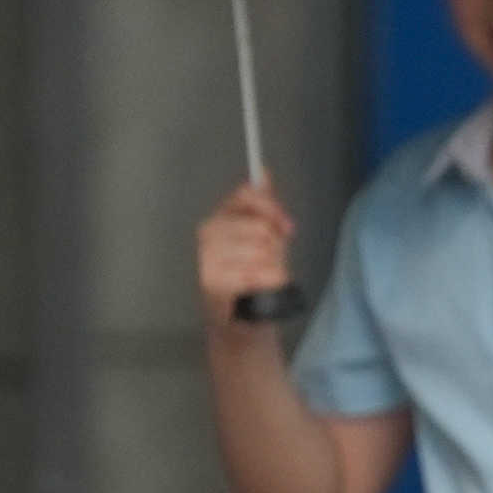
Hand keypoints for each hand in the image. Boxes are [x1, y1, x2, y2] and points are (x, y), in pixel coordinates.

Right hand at [197, 178, 293, 333]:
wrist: (244, 320)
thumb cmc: (256, 276)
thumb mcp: (267, 237)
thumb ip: (266, 206)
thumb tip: (263, 173)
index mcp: (220, 217)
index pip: (246, 195)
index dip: (271, 210)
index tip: (286, 227)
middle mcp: (208, 232)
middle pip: (259, 227)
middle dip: (274, 247)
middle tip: (270, 262)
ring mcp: (207, 257)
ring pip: (260, 252)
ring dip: (272, 268)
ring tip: (262, 278)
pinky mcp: (211, 282)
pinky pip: (257, 274)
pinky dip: (266, 284)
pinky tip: (257, 290)